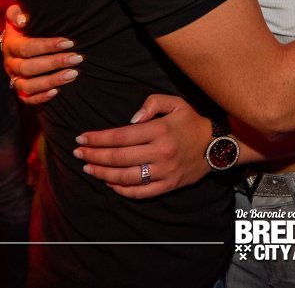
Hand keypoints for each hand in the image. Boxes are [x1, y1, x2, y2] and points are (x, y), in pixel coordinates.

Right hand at [1, 4, 82, 104]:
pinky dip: (41, 98)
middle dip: (54, 63)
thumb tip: (22, 21)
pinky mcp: (20, 92)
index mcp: (10, 46)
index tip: (69, 42)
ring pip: (28, 86)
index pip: (27, 47)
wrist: (17, 44)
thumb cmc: (25, 27)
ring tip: (73, 74)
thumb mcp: (17, 16)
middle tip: (77, 58)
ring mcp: (14, 79)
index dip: (47, 45)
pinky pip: (27, 99)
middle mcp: (10, 64)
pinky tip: (58, 92)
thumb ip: (16, 13)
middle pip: (28, 67)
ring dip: (52, 81)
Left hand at [73, 94, 210, 198]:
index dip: (98, 138)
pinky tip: (109, 182)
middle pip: (118, 157)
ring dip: (103, 173)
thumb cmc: (192, 122)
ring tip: (88, 168)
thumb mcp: (175, 102)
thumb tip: (131, 119)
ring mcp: (164, 172)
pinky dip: (121, 190)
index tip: (81, 138)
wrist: (216, 146)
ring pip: (126, 177)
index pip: (121, 136)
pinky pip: (140, 192)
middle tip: (78, 154)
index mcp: (159, 130)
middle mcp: (160, 152)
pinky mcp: (168, 185)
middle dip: (94, 155)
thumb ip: (152, 103)